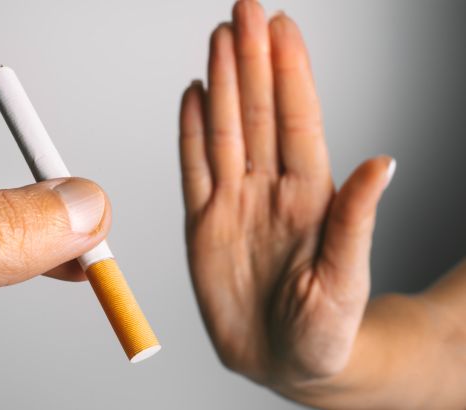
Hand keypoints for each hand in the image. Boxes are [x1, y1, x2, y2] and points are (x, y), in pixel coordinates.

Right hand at [179, 0, 393, 386]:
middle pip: (258, 113)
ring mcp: (234, 204)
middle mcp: (270, 190)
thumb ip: (355, 221)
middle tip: (244, 11)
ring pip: (225, 131)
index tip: (280, 28)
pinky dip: (191, 132)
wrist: (285, 360)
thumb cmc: (323, 329)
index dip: (288, 73)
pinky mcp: (203, 225)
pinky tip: (194, 97)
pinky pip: (194, 170)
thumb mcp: (345, 280)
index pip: (297, 121)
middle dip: (251, 60)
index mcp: (309, 198)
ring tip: (219, 40)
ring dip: (222, 83)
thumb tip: (384, 163)